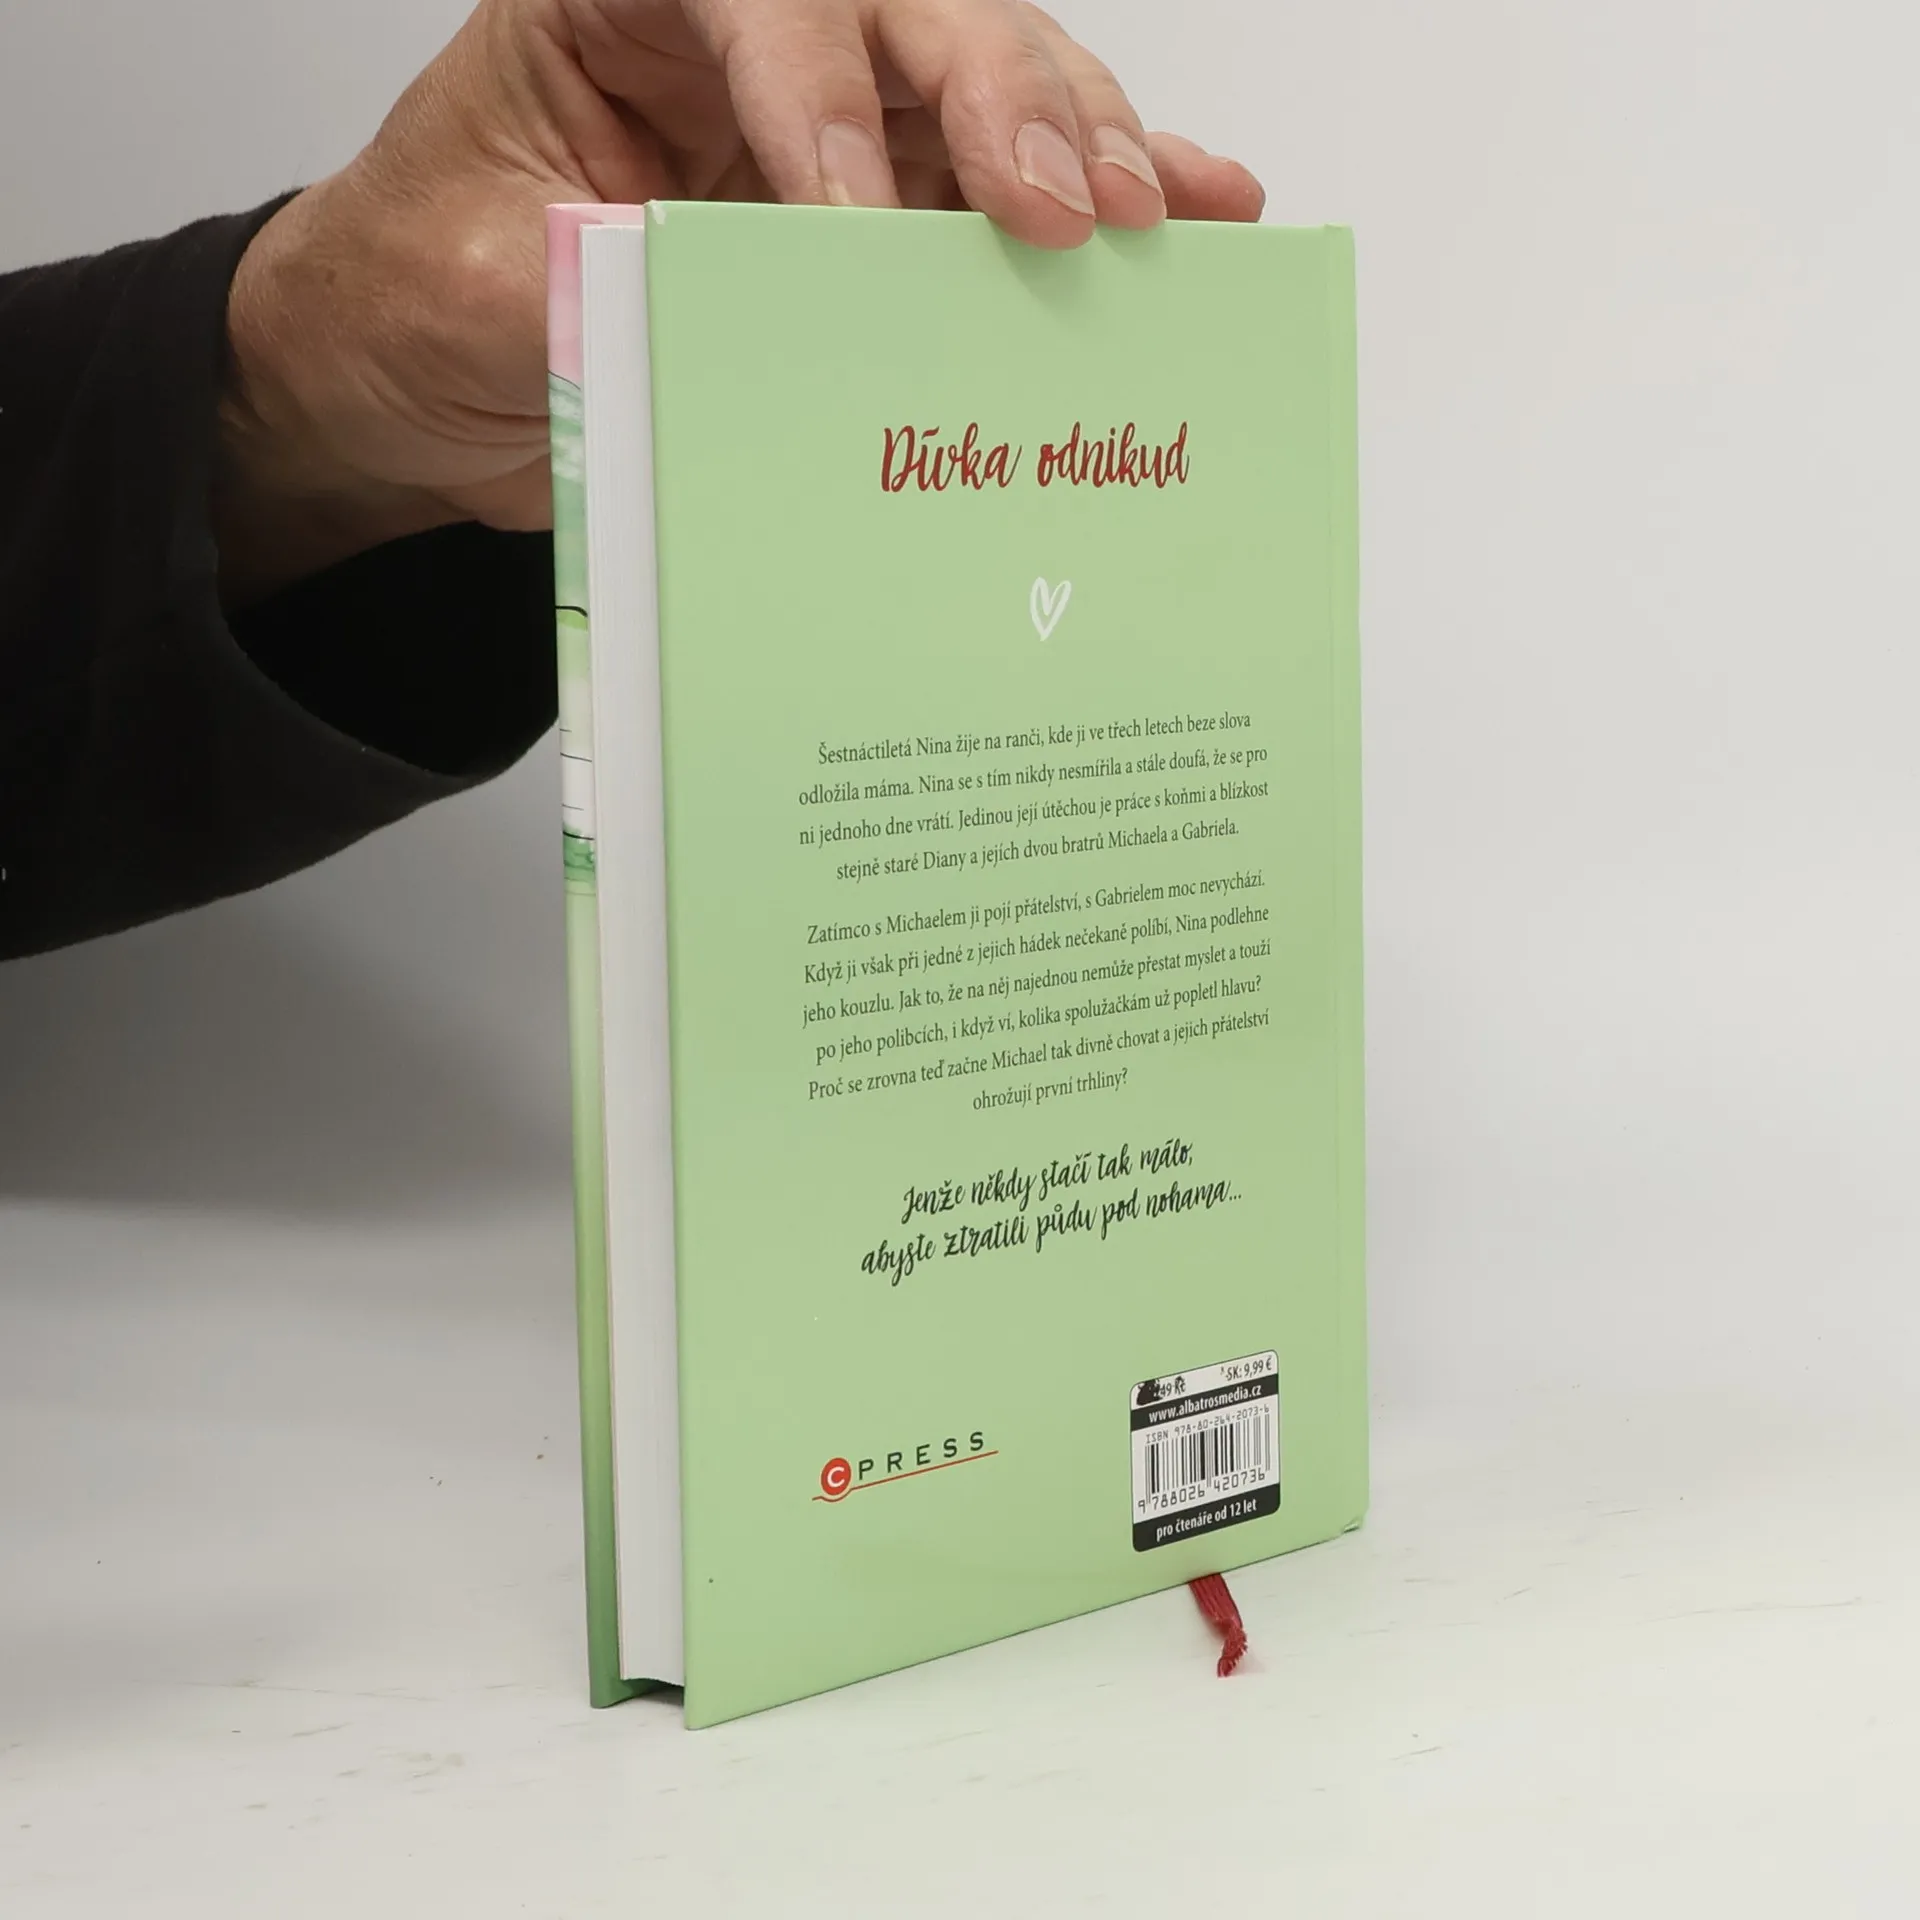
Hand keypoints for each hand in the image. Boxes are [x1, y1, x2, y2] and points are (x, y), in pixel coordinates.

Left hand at [216, 0, 1264, 603]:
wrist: (412, 371)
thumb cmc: (423, 295)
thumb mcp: (474, 291)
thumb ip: (598, 285)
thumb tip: (730, 314)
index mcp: (623, 7)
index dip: (823, 92)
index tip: (859, 219)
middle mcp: (747, 39)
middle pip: (912, 12)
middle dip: (1004, 99)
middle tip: (1071, 205)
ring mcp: (829, 116)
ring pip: (987, 84)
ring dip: (1082, 142)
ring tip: (1155, 216)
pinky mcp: (879, 206)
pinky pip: (1000, 187)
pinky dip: (1098, 194)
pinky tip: (1192, 212)